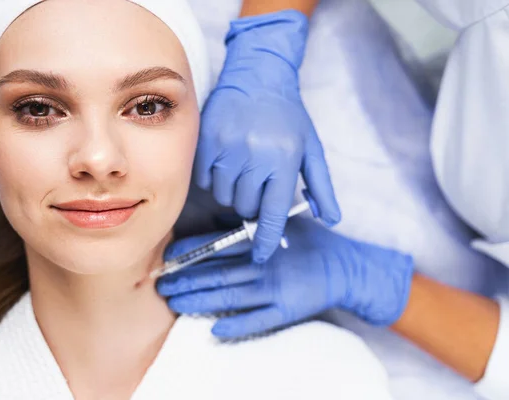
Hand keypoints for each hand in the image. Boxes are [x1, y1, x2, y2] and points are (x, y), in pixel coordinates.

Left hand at [157, 218, 412, 338]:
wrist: (343, 266)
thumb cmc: (308, 241)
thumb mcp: (279, 222)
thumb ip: (249, 222)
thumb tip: (219, 216)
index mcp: (259, 242)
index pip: (218, 246)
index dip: (191, 251)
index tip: (169, 255)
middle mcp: (262, 265)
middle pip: (217, 274)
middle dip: (187, 279)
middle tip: (162, 284)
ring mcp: (273, 290)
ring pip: (230, 298)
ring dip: (200, 301)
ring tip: (176, 304)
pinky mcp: (286, 310)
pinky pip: (258, 321)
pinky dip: (237, 326)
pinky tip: (215, 331)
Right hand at [196, 10, 339, 263]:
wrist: (257, 76)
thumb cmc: (288, 116)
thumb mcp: (311, 149)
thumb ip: (321, 186)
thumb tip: (331, 219)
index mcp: (285, 160)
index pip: (274, 213)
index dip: (267, 239)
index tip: (261, 256)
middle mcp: (256, 157)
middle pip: (245, 207)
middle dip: (251, 204)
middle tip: (256, 183)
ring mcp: (228, 149)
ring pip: (224, 196)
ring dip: (232, 191)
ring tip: (241, 167)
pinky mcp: (206, 141)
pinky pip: (205, 180)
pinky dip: (214, 177)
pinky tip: (225, 159)